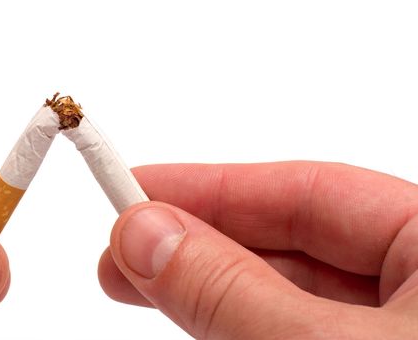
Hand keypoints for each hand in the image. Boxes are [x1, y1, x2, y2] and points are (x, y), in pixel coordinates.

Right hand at [99, 161, 417, 338]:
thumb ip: (236, 292)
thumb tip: (147, 234)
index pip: (311, 190)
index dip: (213, 187)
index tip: (136, 187)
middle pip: (292, 243)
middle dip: (198, 243)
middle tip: (122, 249)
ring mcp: (401, 332)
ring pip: (288, 295)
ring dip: (209, 289)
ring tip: (141, 285)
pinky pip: (297, 334)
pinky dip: (238, 325)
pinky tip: (195, 318)